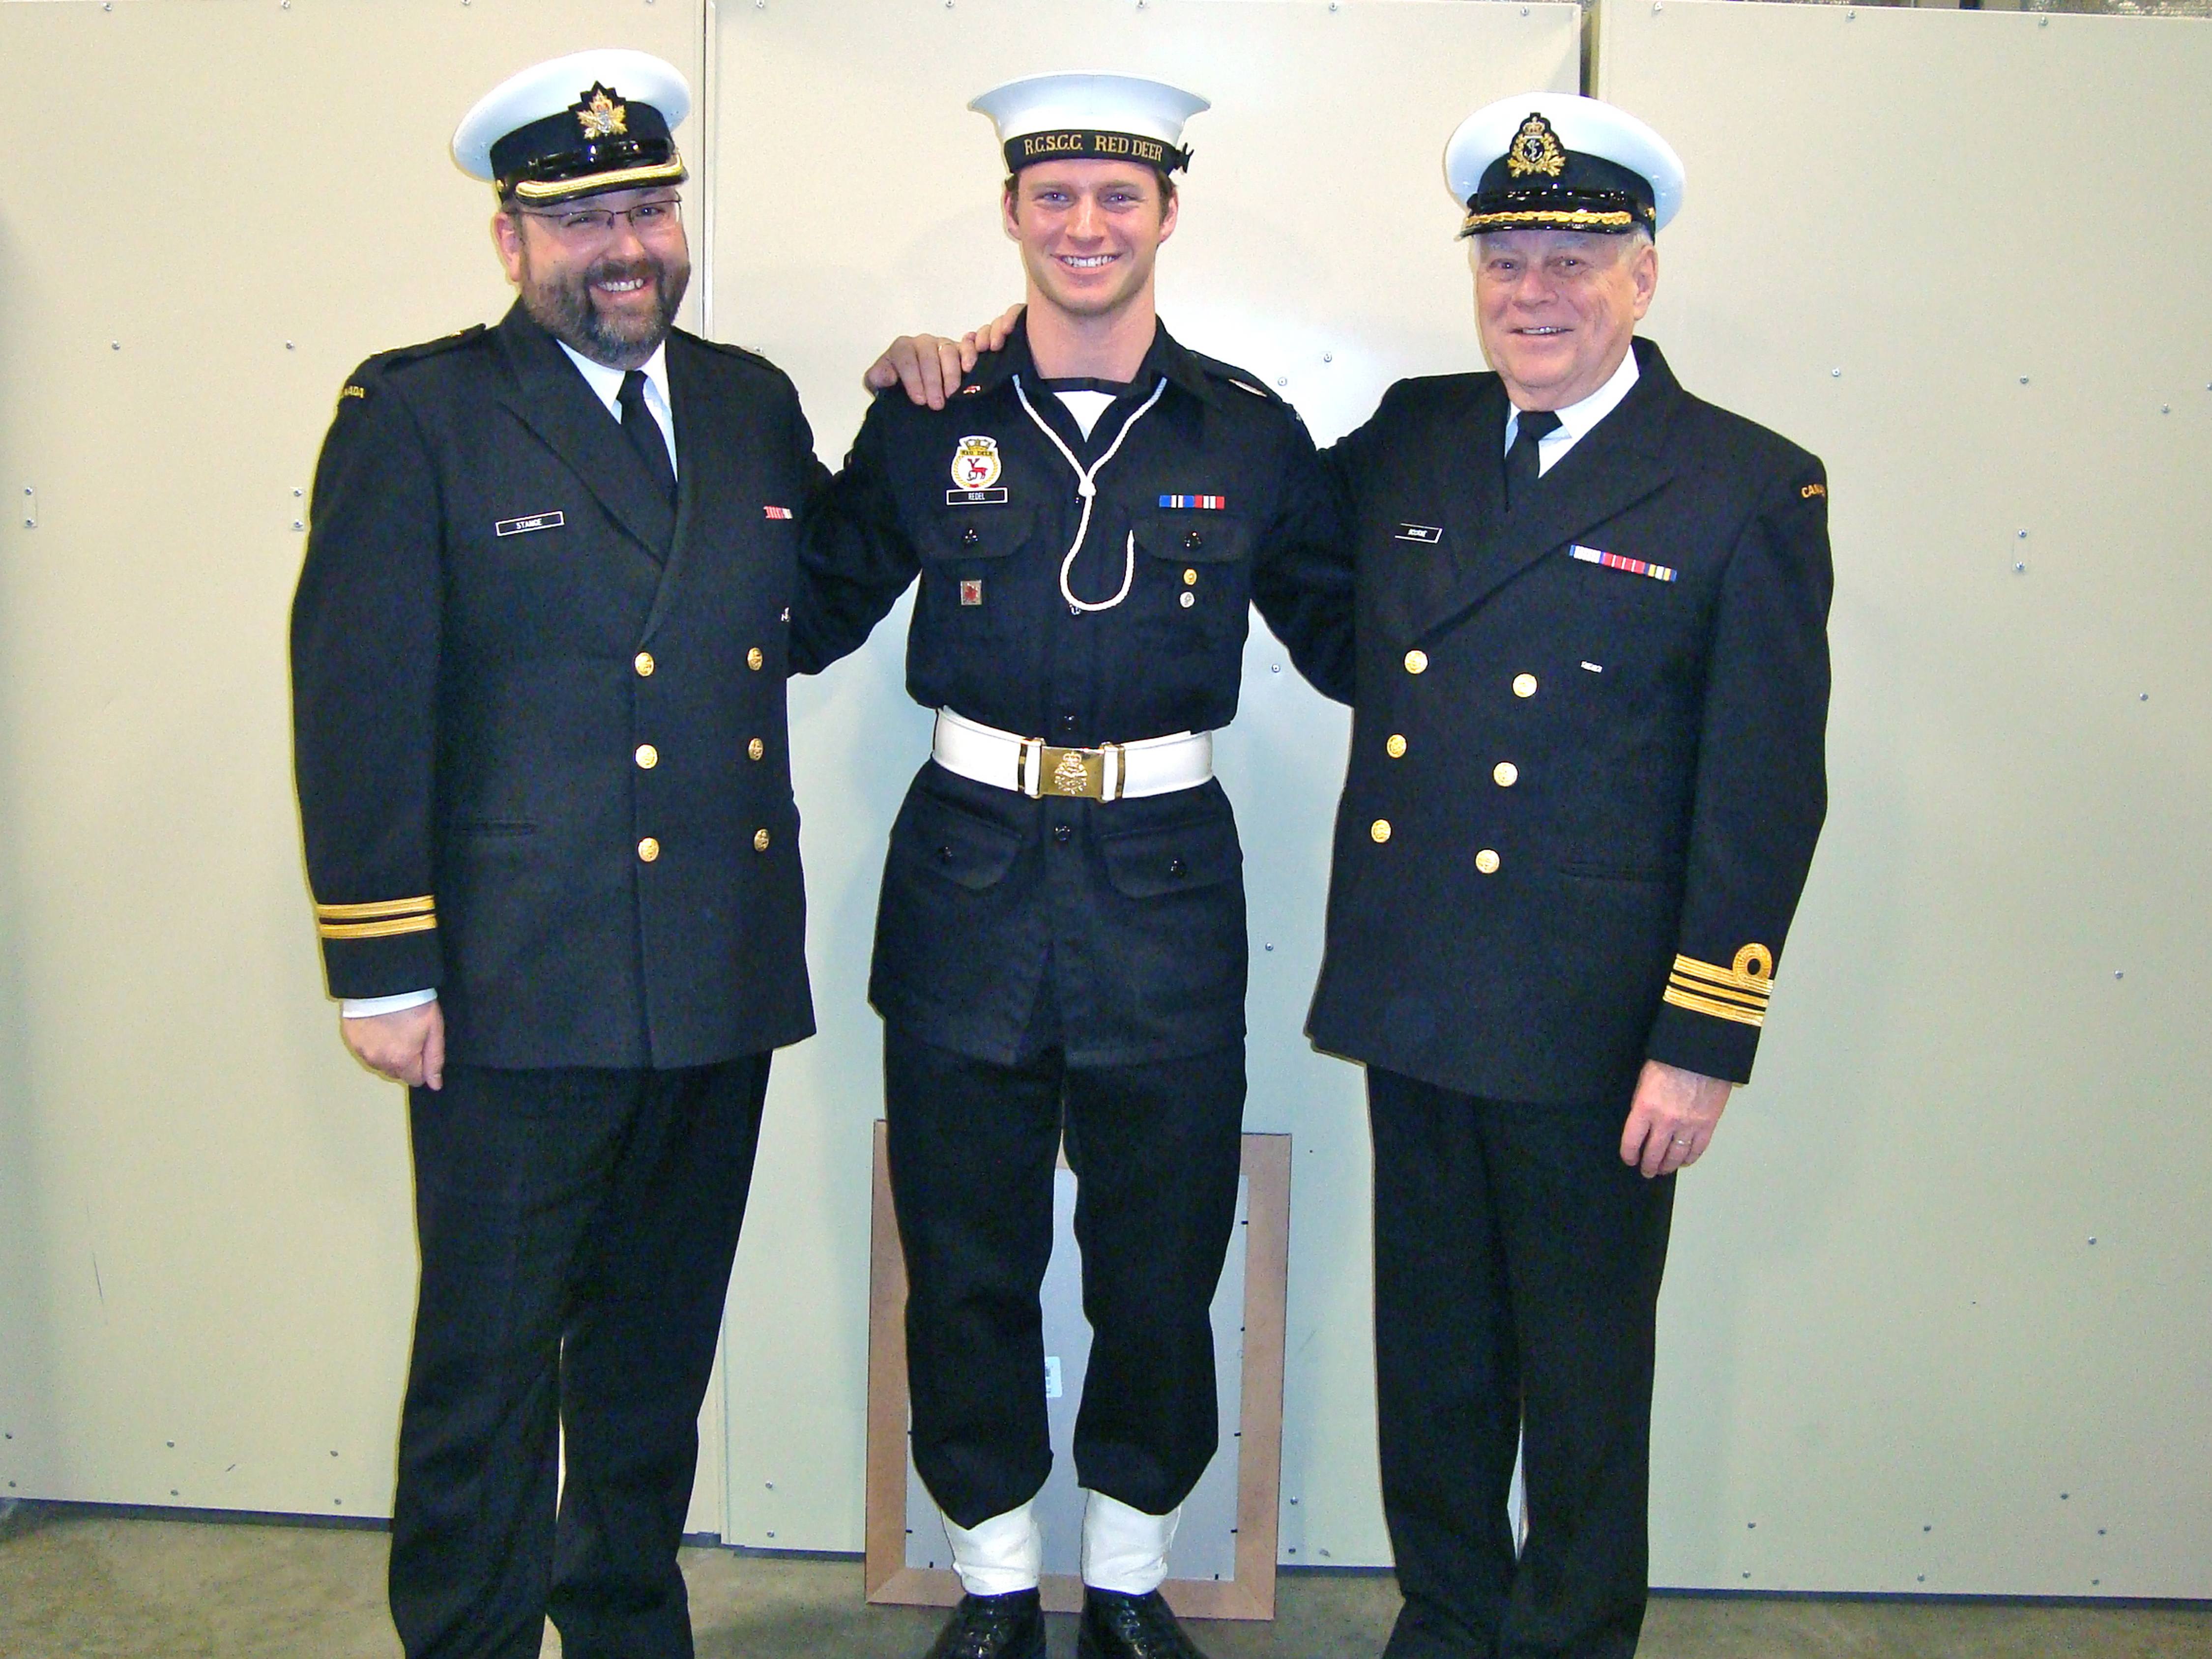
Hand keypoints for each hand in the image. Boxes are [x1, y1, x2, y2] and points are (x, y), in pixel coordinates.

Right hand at [342, 1001, 444, 1090]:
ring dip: (386, 1054)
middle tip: (408, 1036)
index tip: (421, 1049)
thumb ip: (434, 1059)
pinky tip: (378, 1027)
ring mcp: (362, 1051)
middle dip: (404, 1061)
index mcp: (401, 1060)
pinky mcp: (350, 1039)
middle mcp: (379, 1061)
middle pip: (396, 1073)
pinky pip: (364, 1051)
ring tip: (392, 1030)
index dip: (421, 1066)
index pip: (414, 1080)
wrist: (385, 981)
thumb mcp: (434, 1029)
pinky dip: (372, 1044)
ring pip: (379, 1063)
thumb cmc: (414, 1003)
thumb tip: (435, 1085)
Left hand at [861, 304, 1024, 408]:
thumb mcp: (879, 385)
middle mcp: (922, 343)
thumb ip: (877, 378)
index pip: (905, 357)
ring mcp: (942, 345)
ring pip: (947, 351)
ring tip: (952, 395)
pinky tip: (969, 370)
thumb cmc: (896, 388)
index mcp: (901, 348)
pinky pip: (967, 346)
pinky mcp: (961, 350)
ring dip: (950, 374)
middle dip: (932, 380)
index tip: (919, 400)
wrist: (911, 392)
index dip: (912, 378)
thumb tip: (888, 376)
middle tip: (936, 404)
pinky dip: (969, 355)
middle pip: (928, 354)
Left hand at [1619, 1058, 1729, 1177]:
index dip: (1629, 1154)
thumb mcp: (1645, 1080)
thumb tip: (1642, 1124)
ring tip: (1663, 1170)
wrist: (1702, 1053)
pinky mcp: (1707, 1125)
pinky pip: (1697, 1149)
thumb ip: (1642, 1104)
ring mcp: (1688, 1125)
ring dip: (1667, 1167)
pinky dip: (1689, 1159)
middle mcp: (1665, 1121)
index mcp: (1645, 1108)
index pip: (1632, 1141)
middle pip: (1654, 1153)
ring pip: (1675, 1156)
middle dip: (1648, 1166)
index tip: (1629, 1160)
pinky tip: (1683, 1162)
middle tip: (1647, 1171)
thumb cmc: (1670, 1060)